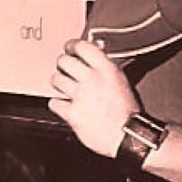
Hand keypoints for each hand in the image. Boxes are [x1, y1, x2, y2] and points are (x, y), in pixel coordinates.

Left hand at [48, 38, 138, 157]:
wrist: (128, 136)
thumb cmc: (127, 112)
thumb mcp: (121, 81)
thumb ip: (105, 68)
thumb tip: (93, 55)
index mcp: (107, 69)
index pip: (82, 46)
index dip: (72, 46)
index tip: (69, 48)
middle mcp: (92, 79)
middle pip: (64, 61)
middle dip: (62, 64)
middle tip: (64, 69)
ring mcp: (80, 96)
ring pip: (56, 79)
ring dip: (57, 82)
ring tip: (63, 86)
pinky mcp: (72, 113)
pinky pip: (54, 102)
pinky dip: (57, 103)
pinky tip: (64, 105)